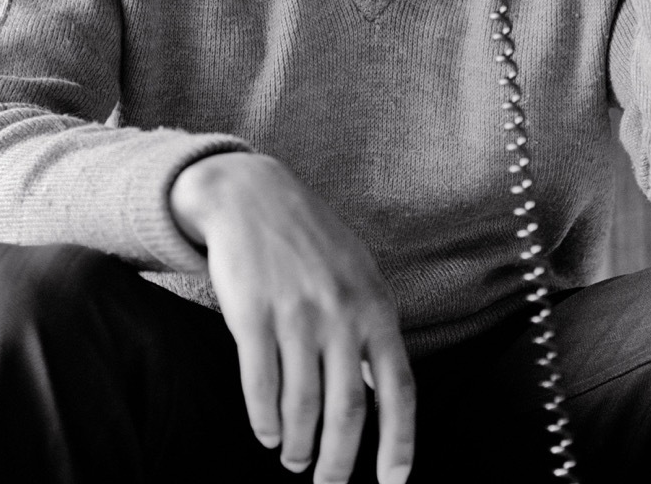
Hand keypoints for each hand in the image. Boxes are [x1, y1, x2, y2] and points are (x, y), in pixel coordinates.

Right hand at [170, 152, 414, 483]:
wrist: (251, 194)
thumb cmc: (309, 238)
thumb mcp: (357, 271)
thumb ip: (371, 325)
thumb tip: (381, 389)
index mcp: (374, 305)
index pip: (399, 388)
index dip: (399, 444)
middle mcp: (340, 312)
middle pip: (348, 412)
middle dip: (338, 464)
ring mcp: (295, 313)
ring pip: (302, 406)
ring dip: (298, 446)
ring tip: (294, 459)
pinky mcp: (251, 314)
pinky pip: (260, 385)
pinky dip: (264, 420)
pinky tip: (267, 432)